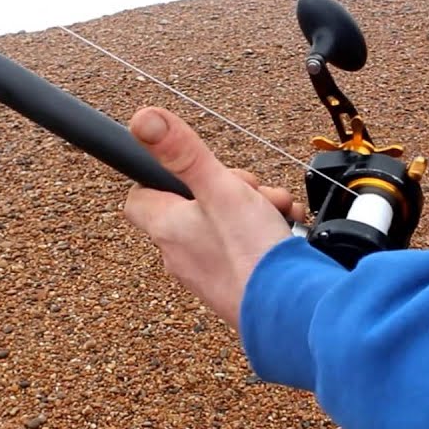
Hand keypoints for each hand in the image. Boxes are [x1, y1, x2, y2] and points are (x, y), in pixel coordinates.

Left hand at [122, 107, 297, 326]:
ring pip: (224, 226)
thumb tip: (142, 119)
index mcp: (168, 228)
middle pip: (193, 207)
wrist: (288, 309)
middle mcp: (181, 254)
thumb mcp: (220, 187)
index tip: (187, 171)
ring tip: (274, 211)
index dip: (161, 177)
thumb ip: (183, 152)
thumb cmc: (250, 255)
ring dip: (252, 209)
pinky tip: (284, 232)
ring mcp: (208, 273)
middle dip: (228, 189)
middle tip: (248, 191)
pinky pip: (244, 249)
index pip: (140, 197)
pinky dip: (264, 235)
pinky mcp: (236, 286)